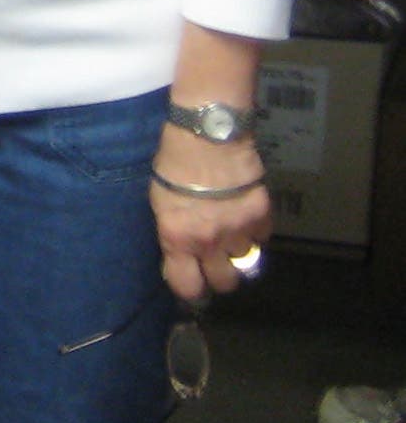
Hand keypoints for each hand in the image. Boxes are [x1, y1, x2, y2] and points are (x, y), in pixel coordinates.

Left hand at [149, 127, 270, 301]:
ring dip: (238, 251)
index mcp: (177, 237)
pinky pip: (262, 237)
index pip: (187, 286)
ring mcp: (239, 230)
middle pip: (225, 283)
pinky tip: (243, 215)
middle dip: (219, 275)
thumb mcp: (160, 199)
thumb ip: (173, 230)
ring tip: (229, 233)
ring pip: (246, 262)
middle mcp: (210, 241)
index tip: (190, 281)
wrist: (207, 134)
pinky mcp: (262, 215)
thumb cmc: (173, 162)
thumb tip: (180, 249)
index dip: (190, 288)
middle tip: (214, 260)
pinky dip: (255, 231)